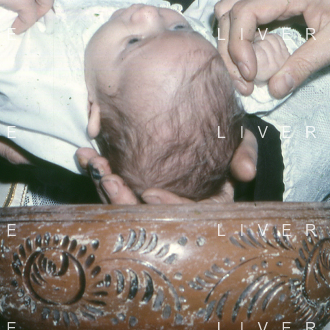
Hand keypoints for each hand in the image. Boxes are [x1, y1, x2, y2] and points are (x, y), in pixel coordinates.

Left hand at [75, 130, 256, 204]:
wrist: (196, 110)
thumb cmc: (223, 134)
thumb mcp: (239, 139)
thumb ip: (244, 151)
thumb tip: (246, 172)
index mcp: (204, 208)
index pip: (183, 218)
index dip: (166, 209)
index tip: (150, 193)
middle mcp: (175, 210)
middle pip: (145, 216)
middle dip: (123, 200)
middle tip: (108, 177)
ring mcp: (149, 200)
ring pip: (123, 205)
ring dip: (105, 186)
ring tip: (95, 164)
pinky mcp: (127, 185)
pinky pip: (110, 186)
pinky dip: (96, 171)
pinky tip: (84, 156)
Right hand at [214, 0, 329, 98]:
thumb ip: (306, 64)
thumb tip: (275, 89)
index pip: (243, 13)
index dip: (238, 46)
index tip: (251, 76)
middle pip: (230, 11)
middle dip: (230, 49)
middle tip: (246, 83)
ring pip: (234, 9)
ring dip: (233, 40)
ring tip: (248, 71)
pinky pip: (248, 11)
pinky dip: (244, 35)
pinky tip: (259, 56)